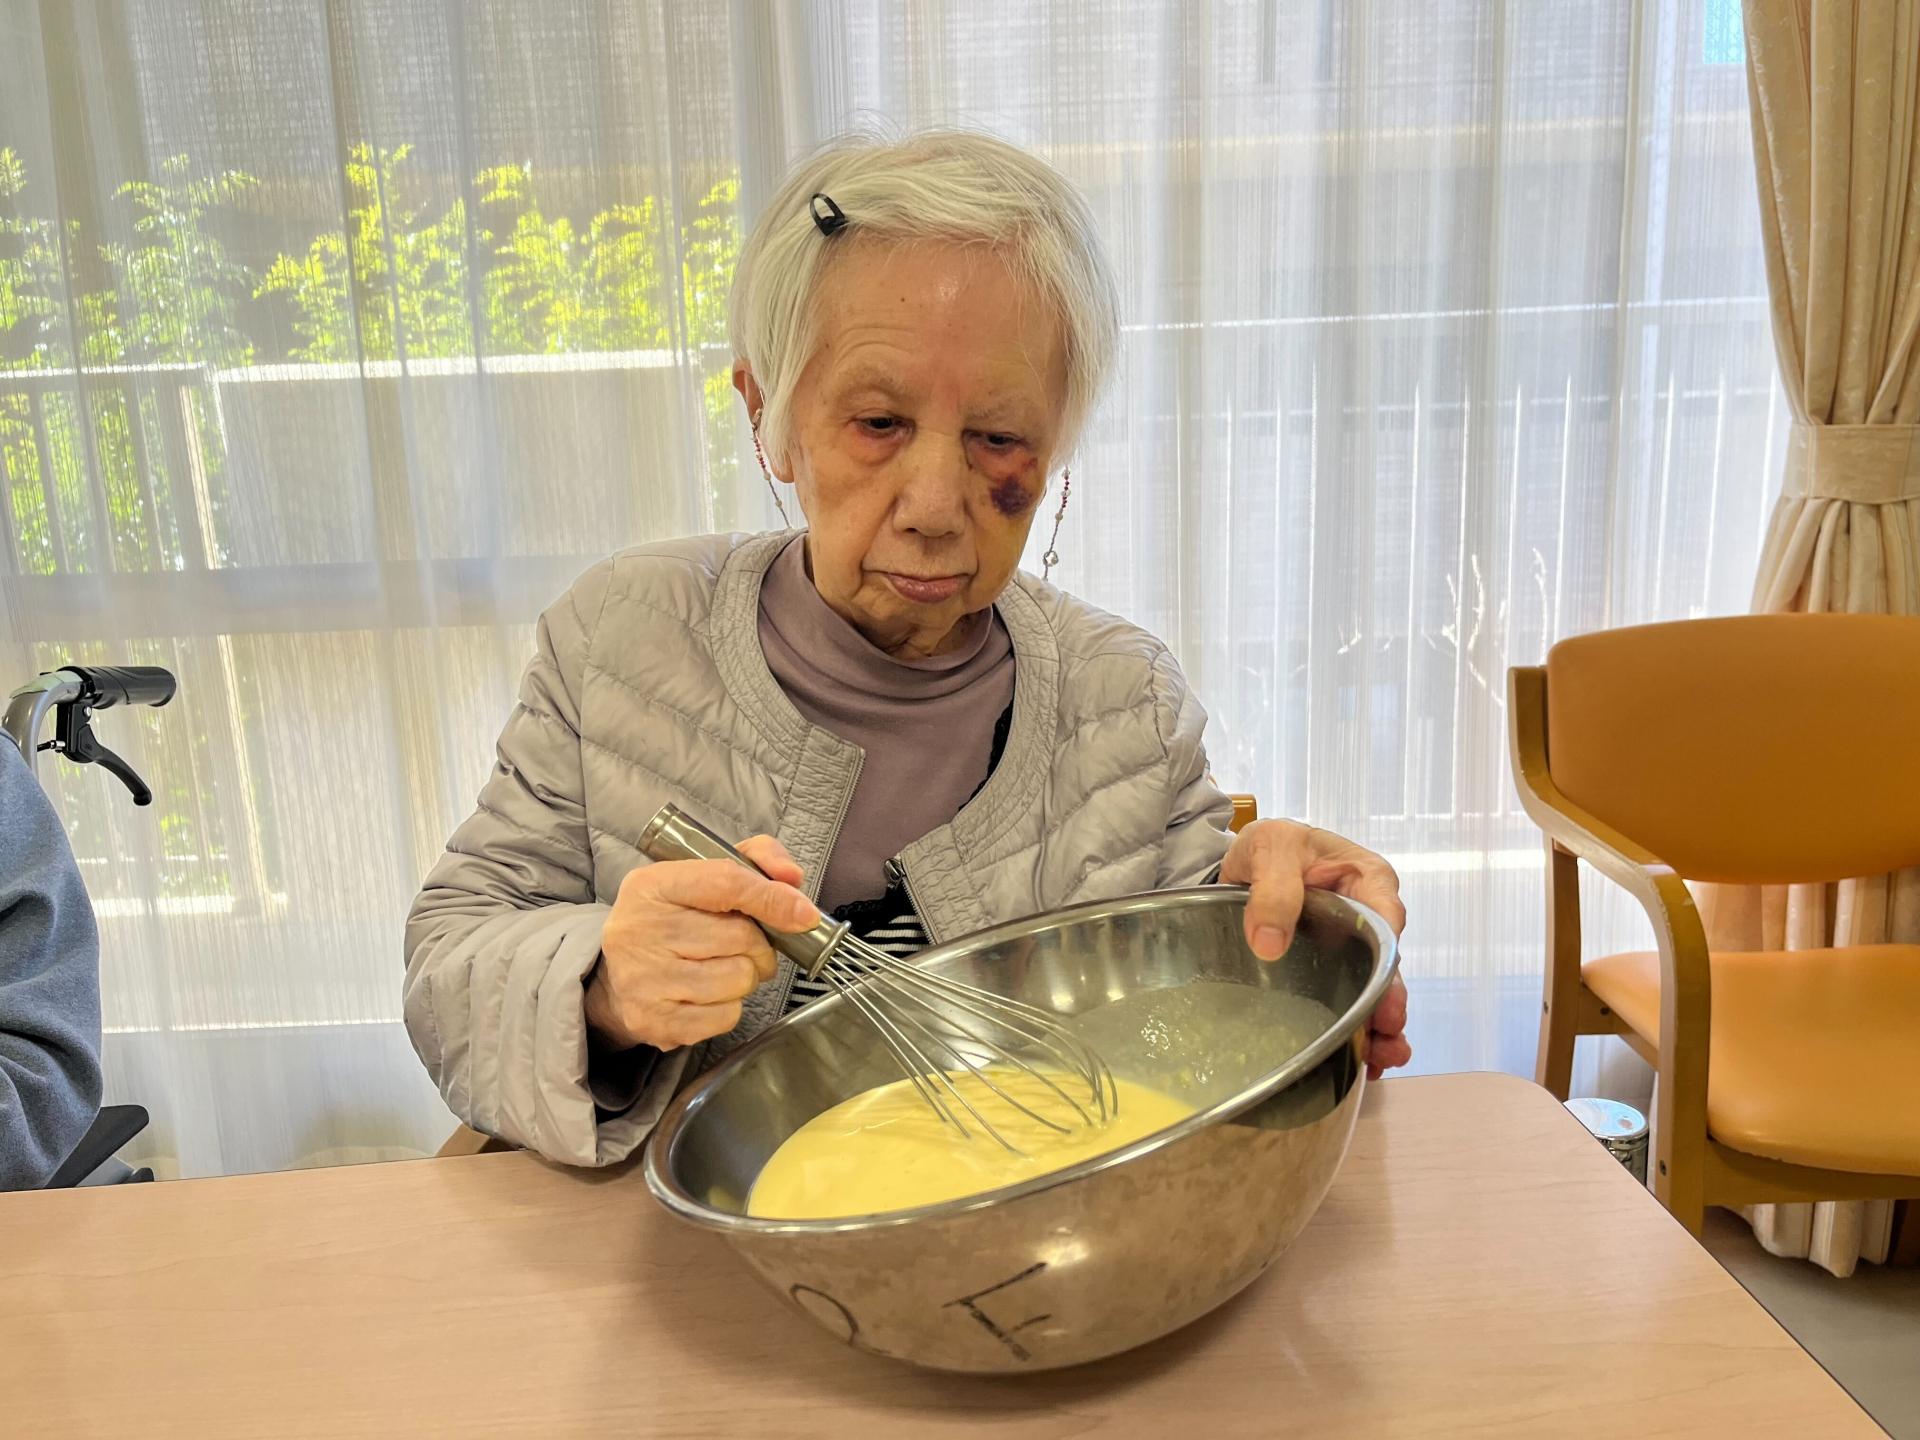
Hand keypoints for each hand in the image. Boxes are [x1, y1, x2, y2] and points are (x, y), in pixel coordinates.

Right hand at [586, 835, 818, 1050]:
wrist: (618, 977)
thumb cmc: (672, 922)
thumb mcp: (700, 877)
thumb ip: (753, 863)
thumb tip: (791, 879)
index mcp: (652, 885)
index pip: (725, 883)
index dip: (773, 899)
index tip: (804, 914)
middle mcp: (640, 930)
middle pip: (740, 936)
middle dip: (759, 944)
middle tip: (746, 946)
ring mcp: (643, 980)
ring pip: (739, 978)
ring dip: (746, 976)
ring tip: (724, 968)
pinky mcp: (653, 1021)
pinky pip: (727, 1016)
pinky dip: (730, 1007)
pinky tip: (709, 994)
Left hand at [1220, 819, 1410, 1079]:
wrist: (1246, 862)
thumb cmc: (1271, 844)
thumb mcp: (1270, 847)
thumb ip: (1273, 888)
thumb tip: (1269, 944)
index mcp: (1366, 878)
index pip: (1387, 922)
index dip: (1387, 966)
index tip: (1383, 1004)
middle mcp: (1370, 915)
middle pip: (1387, 966)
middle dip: (1388, 1007)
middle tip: (1383, 1042)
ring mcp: (1355, 944)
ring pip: (1374, 989)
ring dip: (1380, 1028)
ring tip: (1378, 1062)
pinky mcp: (1336, 967)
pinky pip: (1353, 998)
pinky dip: (1359, 1030)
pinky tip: (1359, 1061)